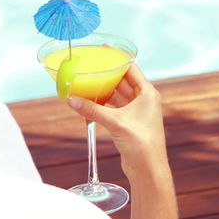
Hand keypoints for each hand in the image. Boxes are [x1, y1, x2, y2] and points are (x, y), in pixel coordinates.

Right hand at [67, 64, 169, 183]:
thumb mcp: (115, 122)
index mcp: (148, 93)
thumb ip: (92, 109)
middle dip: (106, 75)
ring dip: (102, 91)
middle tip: (89, 67)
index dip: (117, 58)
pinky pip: (113, 108)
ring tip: (85, 83)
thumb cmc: (140, 144)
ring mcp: (137, 111)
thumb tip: (71, 99)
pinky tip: (88, 103)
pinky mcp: (129, 122)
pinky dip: (102, 105)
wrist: (148, 169)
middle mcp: (144, 100)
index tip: (103, 50)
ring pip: (117, 95)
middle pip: (122, 81)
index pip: (131, 68)